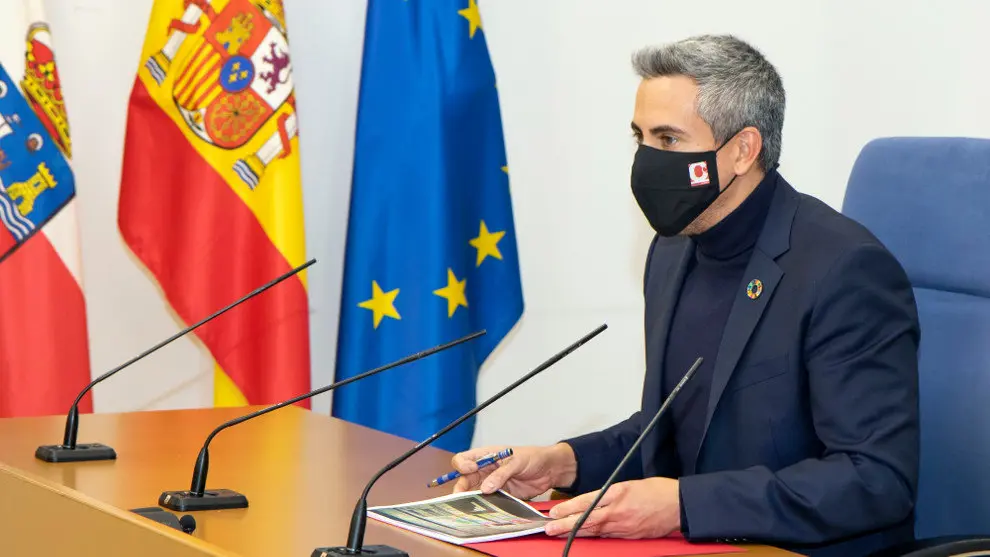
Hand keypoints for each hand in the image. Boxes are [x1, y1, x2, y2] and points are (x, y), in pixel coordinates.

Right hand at [449, 443, 576, 499]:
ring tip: (469, 508)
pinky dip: (484, 507)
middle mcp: (485, 470)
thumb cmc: (533, 457)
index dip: (462, 465)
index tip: (470, 470)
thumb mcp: (516, 461)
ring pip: (474, 492)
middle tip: (461, 497)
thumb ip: (501, 474)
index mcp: (486, 456)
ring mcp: (492, 484)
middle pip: (465, 479)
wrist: (550, 470)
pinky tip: (483, 512)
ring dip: (470, 499)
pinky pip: (488, 502)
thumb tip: (485, 488)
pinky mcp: (501, 495)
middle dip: (461, 488)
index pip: (464, 459)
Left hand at [544, 477, 680, 538]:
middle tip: (549, 529)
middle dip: (566, 525)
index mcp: (617, 494)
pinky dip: (593, 536)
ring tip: (559, 534)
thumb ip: (610, 493)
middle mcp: (618, 511)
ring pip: (594, 531)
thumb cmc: (658, 491)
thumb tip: (593, 500)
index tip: (555, 512)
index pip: (587, 502)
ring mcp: (624, 526)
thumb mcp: (630, 484)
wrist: (679, 506)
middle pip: (587, 520)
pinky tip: (582, 537)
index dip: (570, 508)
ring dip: (575, 532)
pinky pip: (607, 536)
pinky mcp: (630, 536)